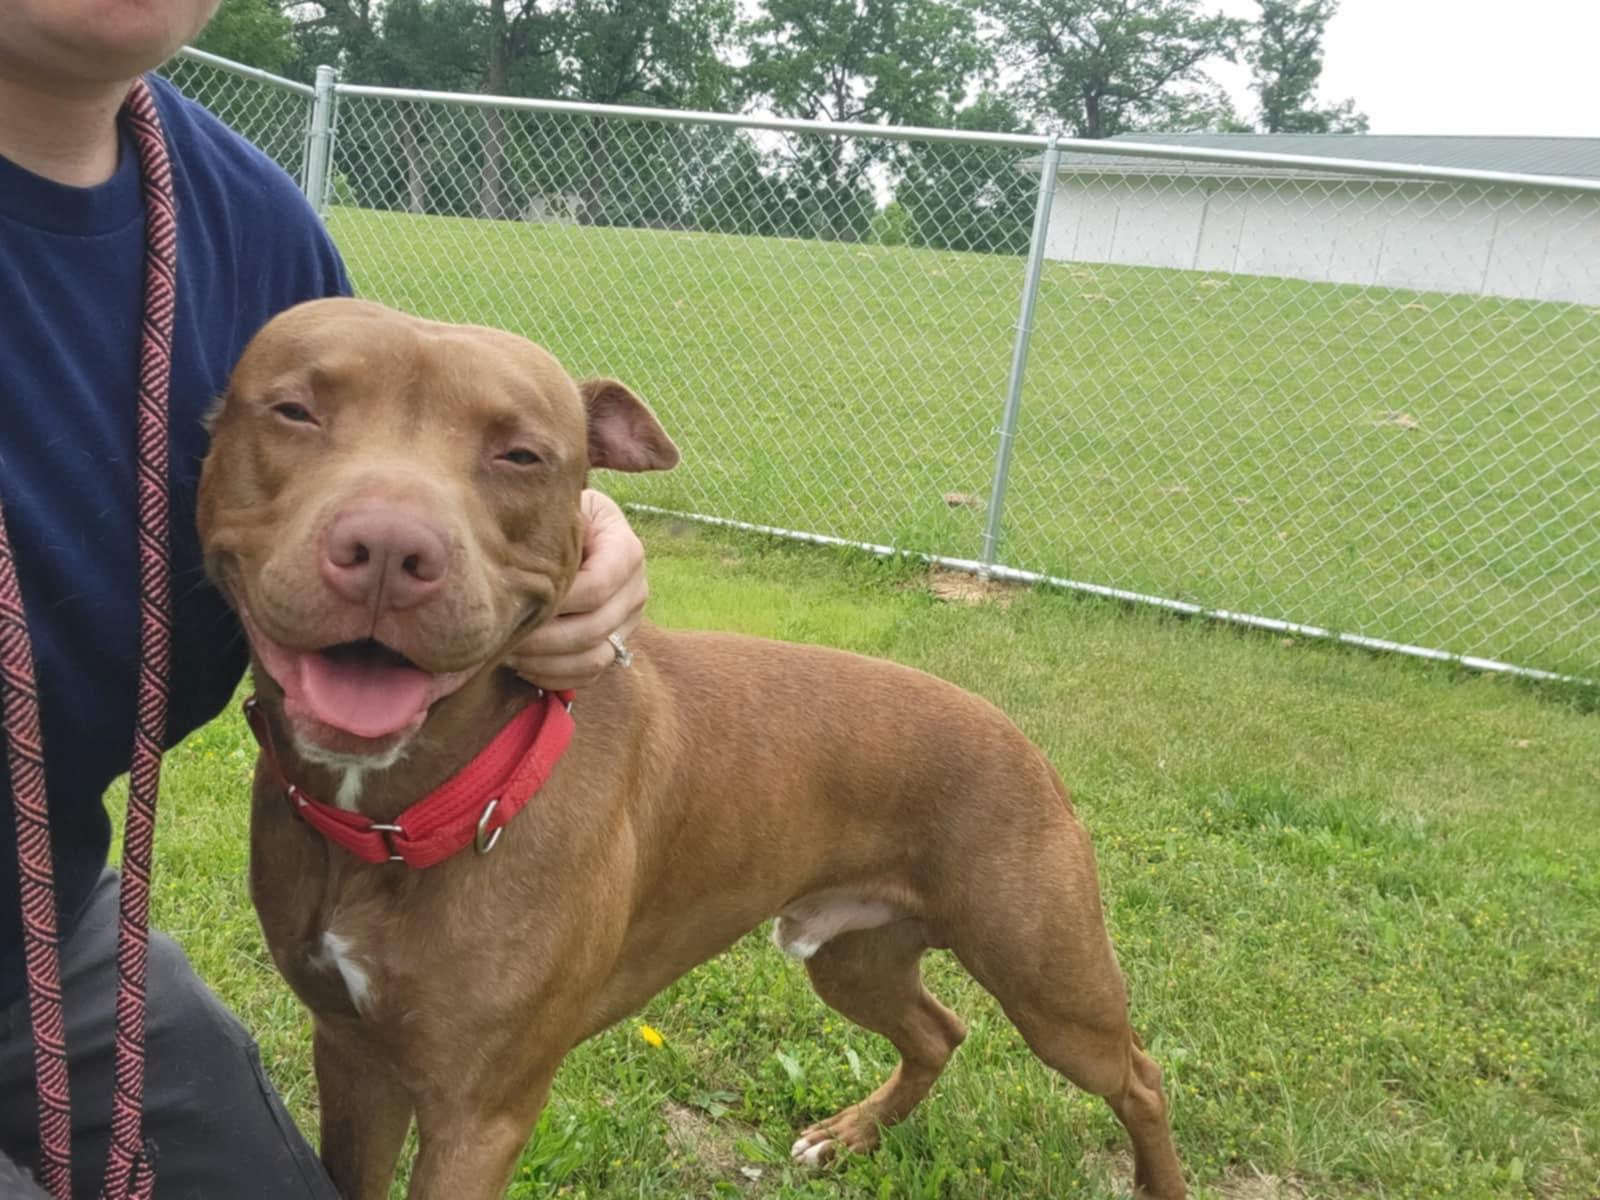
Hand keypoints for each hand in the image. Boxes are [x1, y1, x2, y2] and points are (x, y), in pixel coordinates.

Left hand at [507, 490, 646, 691]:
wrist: (577, 533)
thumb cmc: (559, 519)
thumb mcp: (562, 510)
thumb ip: (554, 528)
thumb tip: (519, 562)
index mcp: (627, 551)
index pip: (597, 587)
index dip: (556, 602)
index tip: (513, 604)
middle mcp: (637, 590)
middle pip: (594, 628)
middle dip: (542, 638)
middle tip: (500, 635)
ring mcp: (629, 623)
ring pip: (594, 658)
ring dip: (546, 662)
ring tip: (508, 653)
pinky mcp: (616, 647)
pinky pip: (589, 676)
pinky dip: (554, 677)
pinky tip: (523, 665)